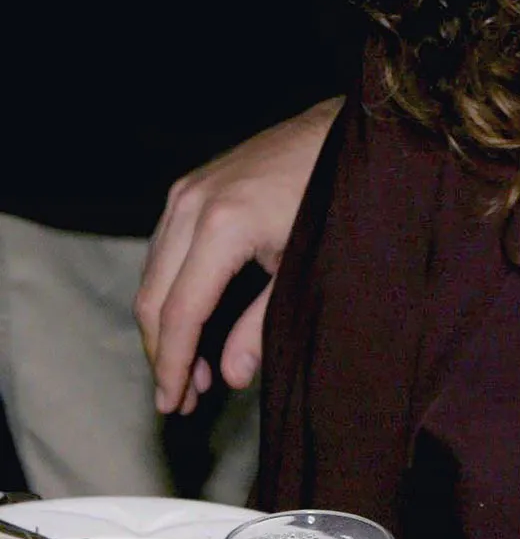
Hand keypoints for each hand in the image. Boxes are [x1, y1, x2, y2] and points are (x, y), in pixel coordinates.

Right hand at [137, 98, 342, 413]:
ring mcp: (185, 191)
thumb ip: (265, 323)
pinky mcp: (189, 187)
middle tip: (182, 401)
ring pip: (153, 276)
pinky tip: (195, 325)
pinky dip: (172, 293)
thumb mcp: (306, 267)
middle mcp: (191, 205)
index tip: (174, 404)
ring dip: (166, 328)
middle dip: (163, 355)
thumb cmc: (337, 198)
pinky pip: (166, 251)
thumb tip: (232, 375)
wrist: (347, 134)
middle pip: (153, 297)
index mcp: (222, 226)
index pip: (180, 312)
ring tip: (193, 375)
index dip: (173, 365)